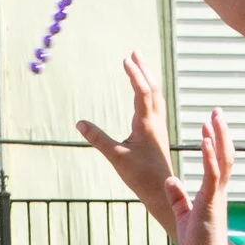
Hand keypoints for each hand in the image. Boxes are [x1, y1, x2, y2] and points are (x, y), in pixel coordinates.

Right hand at [76, 52, 180, 226]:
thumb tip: (79, 123)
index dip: (134, 74)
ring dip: (148, 79)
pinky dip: (150, 93)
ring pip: (156, 97)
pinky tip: (145, 95)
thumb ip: (98, 139)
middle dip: (143, 69)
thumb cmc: (141, 177)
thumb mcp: (116, 157)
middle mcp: (156, 122)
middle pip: (152, 89)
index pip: (142, 92)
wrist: (164, 192)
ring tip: (140, 66)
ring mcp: (159, 128)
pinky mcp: (158, 134)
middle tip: (135, 52)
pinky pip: (156, 106)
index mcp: (147, 124)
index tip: (126, 59)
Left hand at [163, 110, 237, 244]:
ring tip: (214, 116)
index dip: (214, 141)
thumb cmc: (197, 243)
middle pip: (225, 153)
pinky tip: (205, 140)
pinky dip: (209, 156)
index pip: (216, 160)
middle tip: (216, 111)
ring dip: (219, 137)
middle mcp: (218, 189)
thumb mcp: (183, 214)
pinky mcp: (212, 201)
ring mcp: (217, 194)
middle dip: (221, 131)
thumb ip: (177, 196)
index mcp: (212, 191)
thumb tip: (170, 180)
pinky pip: (212, 174)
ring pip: (223, 159)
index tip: (208, 123)